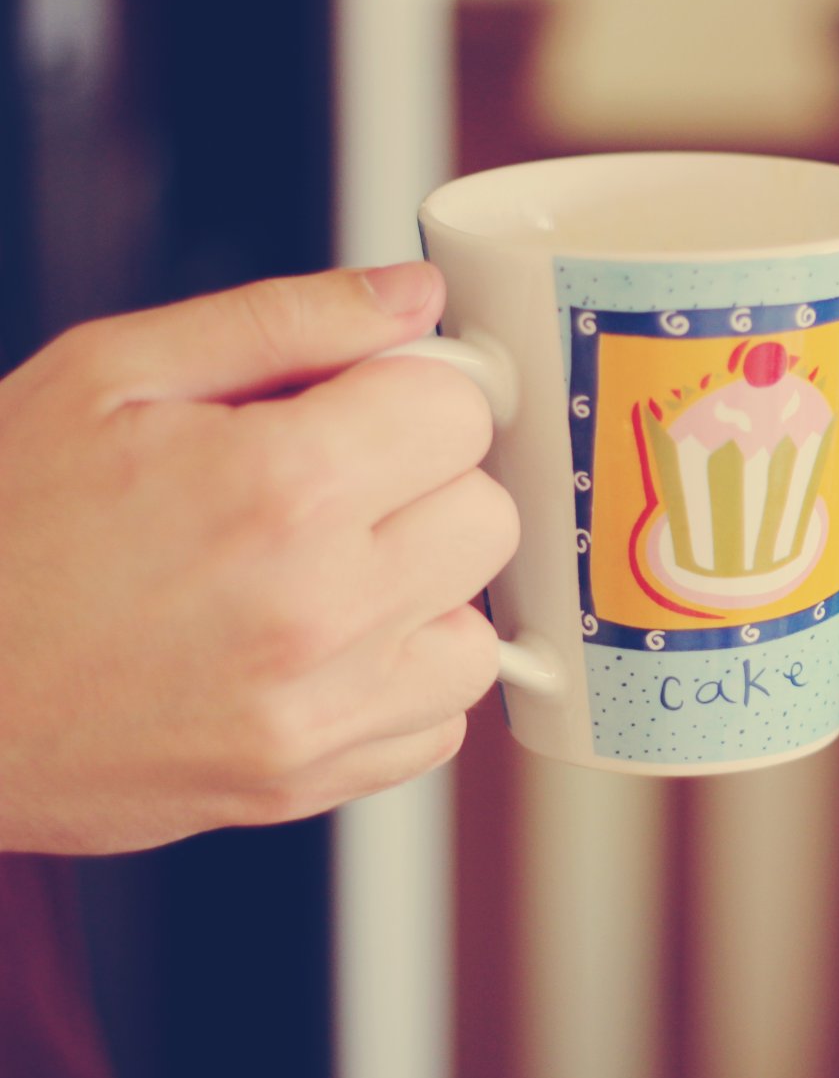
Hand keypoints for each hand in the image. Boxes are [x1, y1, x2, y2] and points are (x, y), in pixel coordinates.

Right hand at [0, 264, 518, 853]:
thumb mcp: (110, 375)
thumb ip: (286, 322)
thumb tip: (413, 296)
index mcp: (276, 487)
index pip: (460, 412)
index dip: (409, 394)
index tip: (363, 407)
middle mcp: (317, 608)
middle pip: (488, 517)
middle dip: (423, 486)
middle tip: (328, 488)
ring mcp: (319, 709)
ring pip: (480, 628)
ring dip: (422, 593)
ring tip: (317, 574)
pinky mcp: (308, 781)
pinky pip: (439, 722)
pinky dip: (396, 683)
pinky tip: (312, 649)